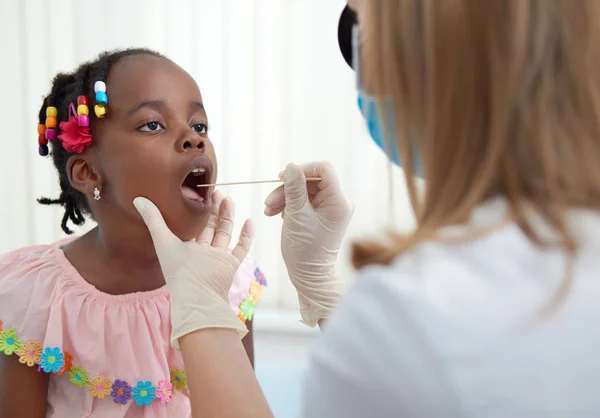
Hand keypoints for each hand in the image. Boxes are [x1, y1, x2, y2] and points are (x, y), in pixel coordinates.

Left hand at [133, 193, 252, 348]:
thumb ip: (153, 219)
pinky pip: (241, 247)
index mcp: (184, 248)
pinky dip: (247, 235)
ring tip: (228, 198)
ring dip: (227, 216)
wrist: (198, 297)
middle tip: (216, 191)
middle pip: (209, 227)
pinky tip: (249, 220)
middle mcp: (201, 252)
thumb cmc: (177, 272)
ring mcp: (217, 258)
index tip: (198, 194)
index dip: (195, 210)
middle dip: (213, 209)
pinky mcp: (230, 264)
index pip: (191, 225)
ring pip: (224, 233)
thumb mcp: (163, 240)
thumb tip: (137, 198)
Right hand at [264, 162, 352, 325]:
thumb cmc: (305, 250)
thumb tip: (291, 166)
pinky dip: (288, 204)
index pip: (324, 169)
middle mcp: (338, 202)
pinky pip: (303, 200)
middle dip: (287, 188)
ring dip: (284, 197)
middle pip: (310, 180)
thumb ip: (293, 188)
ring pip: (303, 190)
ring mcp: (330, 208)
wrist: (309, 276)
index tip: (282, 177)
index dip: (302, 169)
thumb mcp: (296, 216)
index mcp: (339, 201)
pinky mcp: (320, 214)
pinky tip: (277, 215)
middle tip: (269, 203)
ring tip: (269, 211)